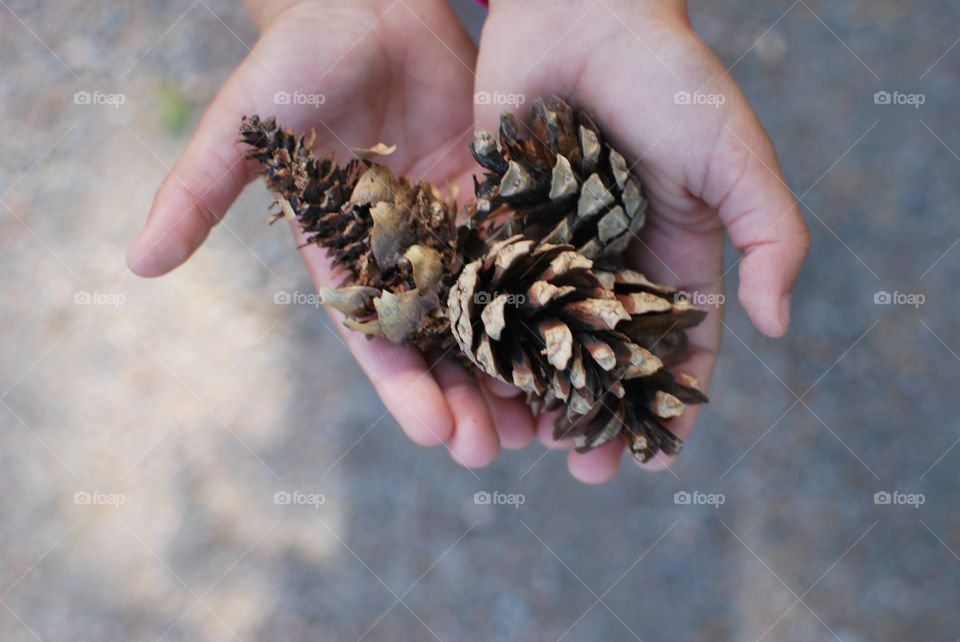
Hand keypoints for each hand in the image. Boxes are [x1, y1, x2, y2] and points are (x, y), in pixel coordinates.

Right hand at [127, 0, 535, 468]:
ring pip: (492, 311)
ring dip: (516, 366)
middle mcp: (403, 254)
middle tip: (497, 450)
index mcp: (345, 256)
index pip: (375, 337)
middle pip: (440, 342)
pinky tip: (577, 338)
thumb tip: (136, 262)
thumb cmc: (300, 58)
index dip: (403, 388)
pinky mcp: (496, 197)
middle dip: (467, 398)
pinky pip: (530, 255)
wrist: (366, 2)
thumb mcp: (247, 126)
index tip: (435, 434)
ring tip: (549, 420)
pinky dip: (550, 299)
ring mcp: (454, 228)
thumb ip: (200, 190)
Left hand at [472, 0, 810, 481]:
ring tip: (520, 438)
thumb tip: (775, 326)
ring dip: (534, 387)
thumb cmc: (670, 79)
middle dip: (594, 410)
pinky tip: (473, 377)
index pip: (676, 345)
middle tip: (578, 469)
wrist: (582, 10)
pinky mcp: (497, 220)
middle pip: (601, 353)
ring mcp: (551, 244)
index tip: (655, 460)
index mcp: (672, 253)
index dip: (669, 402)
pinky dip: (483, 333)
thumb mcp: (735, 158)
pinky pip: (489, 287)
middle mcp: (609, 260)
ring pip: (541, 332)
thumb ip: (769, 235)